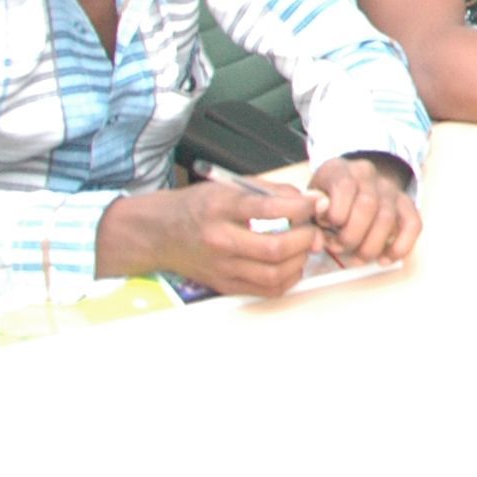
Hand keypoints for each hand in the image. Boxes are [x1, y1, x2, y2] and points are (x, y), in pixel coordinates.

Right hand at [95, 179, 321, 296]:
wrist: (160, 233)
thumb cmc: (199, 206)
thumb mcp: (232, 186)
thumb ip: (272, 192)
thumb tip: (310, 201)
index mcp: (221, 208)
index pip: (268, 208)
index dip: (300, 207)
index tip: (316, 204)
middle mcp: (219, 239)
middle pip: (274, 248)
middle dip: (306, 239)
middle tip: (314, 230)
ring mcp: (221, 267)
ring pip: (273, 274)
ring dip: (299, 261)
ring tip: (303, 247)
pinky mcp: (224, 285)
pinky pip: (266, 289)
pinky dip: (287, 278)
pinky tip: (289, 264)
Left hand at [305, 154, 419, 266]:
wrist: (350, 183)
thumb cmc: (325, 198)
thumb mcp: (311, 197)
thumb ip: (313, 206)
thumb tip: (322, 214)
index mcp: (342, 170)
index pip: (344, 186)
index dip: (336, 212)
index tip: (325, 227)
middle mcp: (369, 176)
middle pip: (368, 205)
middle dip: (352, 235)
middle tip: (339, 248)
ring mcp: (390, 190)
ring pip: (388, 218)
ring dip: (371, 246)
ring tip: (357, 258)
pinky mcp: (406, 205)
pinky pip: (413, 224)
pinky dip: (400, 246)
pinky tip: (385, 259)